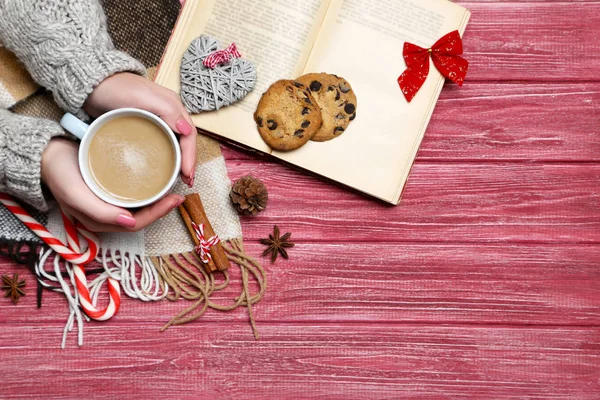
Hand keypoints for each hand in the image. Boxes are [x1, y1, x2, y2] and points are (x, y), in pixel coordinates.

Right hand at [41, 139, 184, 231]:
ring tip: (171, 189)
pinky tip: (156, 182)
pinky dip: (146, 192)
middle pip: (140, 218)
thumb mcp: (75, 194)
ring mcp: (106, 203)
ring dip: (156, 202)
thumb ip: (100, 212)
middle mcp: (105, 215)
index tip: (175, 199)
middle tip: (178, 195)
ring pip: (137, 208)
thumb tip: (130, 224)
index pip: (136, 224)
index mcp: (98, 220)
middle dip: (161, 209)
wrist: (44, 153)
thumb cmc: (59, 173)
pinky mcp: (107, 190)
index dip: (158, 215)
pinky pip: (132, 196)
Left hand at [83, 72, 196, 186]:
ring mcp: (156, 121)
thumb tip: (188, 131)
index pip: (189, 134)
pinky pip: (160, 144)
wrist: (91, 86)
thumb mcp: (143, 97)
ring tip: (179, 179)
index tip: (188, 174)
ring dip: (179, 162)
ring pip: (174, 144)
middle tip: (187, 181)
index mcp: (172, 106)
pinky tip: (162, 168)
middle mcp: (168, 114)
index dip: (191, 155)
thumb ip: (168, 111)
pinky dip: (166, 157)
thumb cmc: (115, 88)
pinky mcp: (144, 127)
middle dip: (188, 162)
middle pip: (184, 141)